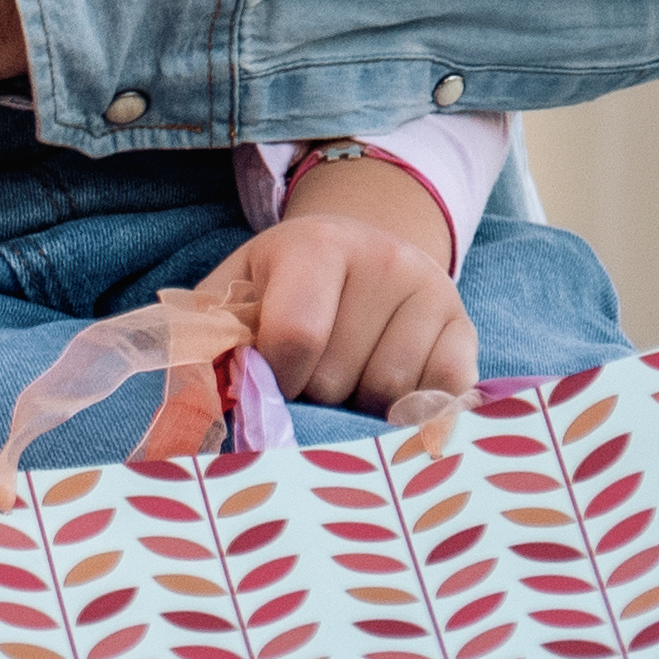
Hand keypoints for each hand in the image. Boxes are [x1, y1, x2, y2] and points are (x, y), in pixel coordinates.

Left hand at [211, 151, 474, 410]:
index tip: (266, 384)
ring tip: (345, 381)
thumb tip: (193, 410)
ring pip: (390, 394)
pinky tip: (387, 400)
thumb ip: (208, 341)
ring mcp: (432, 291)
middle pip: (340, 376)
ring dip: (358, 409)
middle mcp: (383, 258)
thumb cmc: (283, 286)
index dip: (274, 380)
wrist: (360, 252)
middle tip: (307, 379)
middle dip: (313, 397)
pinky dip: (410, 414)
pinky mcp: (465, 328)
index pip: (296, 335)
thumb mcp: (235, 296)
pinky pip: (442, 396)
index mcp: (314, 244)